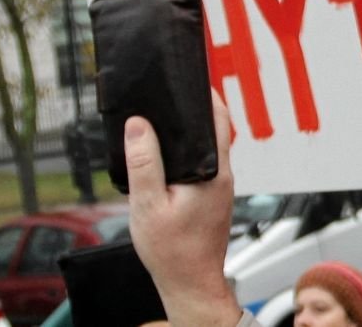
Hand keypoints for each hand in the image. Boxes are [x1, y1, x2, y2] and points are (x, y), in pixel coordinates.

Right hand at [126, 95, 243, 326]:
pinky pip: (202, 163)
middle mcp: (223, 175)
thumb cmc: (172, 251)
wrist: (189, 283)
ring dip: (188, 132)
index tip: (191, 77)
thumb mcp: (148, 205)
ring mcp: (220, 186)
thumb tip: (138, 125)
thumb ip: (144, 163)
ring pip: (206, 148)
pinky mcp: (213, 196)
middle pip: (213, 130)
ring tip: (161, 118)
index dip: (206, 96)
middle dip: (193, 110)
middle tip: (168, 92)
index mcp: (213, 172)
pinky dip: (186, 152)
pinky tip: (163, 153)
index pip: (218, 121)